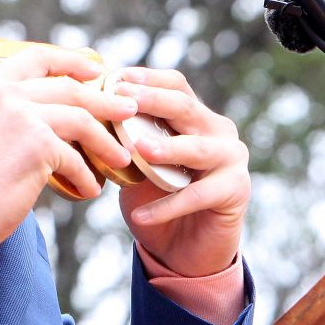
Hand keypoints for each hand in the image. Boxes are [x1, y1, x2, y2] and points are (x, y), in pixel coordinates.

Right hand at [0, 47, 137, 265]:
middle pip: (70, 87)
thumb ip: (7, 111)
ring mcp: (21, 116)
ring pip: (82, 119)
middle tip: (128, 112)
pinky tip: (89, 190)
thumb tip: (54, 110)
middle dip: (105, 101)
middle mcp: (4, 92)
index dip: (73, 61)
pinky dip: (87, 176)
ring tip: (121, 158)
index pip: (39, 56)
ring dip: (106, 141)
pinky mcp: (37, 146)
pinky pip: (76, 158)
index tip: (97, 71)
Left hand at [113, 67, 249, 277]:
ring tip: (137, 150)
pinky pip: (197, 195)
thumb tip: (88, 111)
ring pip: (196, 149)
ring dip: (165, 148)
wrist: (184, 247)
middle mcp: (219, 131)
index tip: (115, 78)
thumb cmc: (156, 195)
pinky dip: (166, 206)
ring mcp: (232, 159)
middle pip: (185, 108)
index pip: (175, 85)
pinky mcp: (235, 190)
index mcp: (196, 116)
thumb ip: (124, 136)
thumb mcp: (137, 161)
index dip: (147, 79)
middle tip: (121, 100)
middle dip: (151, 101)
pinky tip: (140, 216)